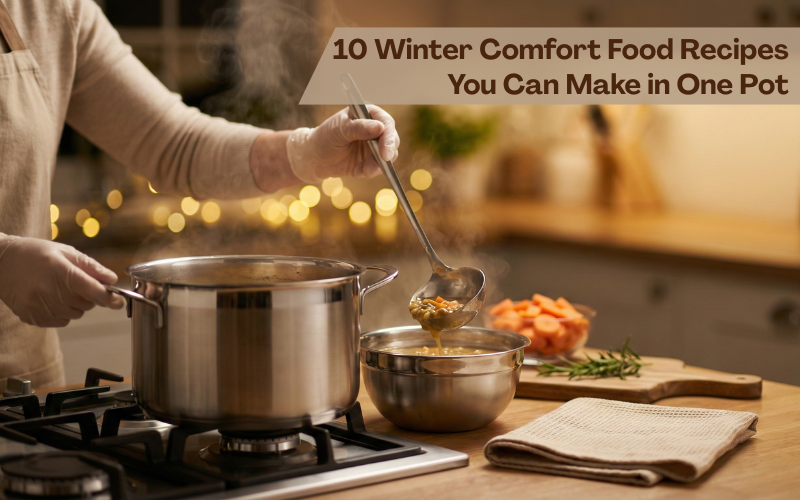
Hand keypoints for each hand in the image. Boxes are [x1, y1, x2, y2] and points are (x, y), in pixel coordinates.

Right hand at [0, 237, 124, 327]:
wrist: (0, 263)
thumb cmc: (35, 253)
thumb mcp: (65, 252)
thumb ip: (90, 266)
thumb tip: (111, 279)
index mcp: (59, 271)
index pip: (91, 290)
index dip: (109, 297)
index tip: (119, 302)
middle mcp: (48, 291)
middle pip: (86, 304)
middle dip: (89, 296)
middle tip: (76, 283)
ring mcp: (38, 306)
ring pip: (75, 314)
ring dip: (76, 305)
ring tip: (60, 289)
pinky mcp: (32, 317)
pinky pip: (61, 321)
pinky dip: (63, 313)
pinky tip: (51, 298)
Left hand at [286, 106, 399, 182]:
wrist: (316, 157)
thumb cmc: (325, 137)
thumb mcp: (339, 130)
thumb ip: (358, 128)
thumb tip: (380, 127)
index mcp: (368, 114)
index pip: (386, 122)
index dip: (388, 136)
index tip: (384, 151)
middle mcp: (375, 128)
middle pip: (392, 139)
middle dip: (386, 153)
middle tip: (381, 163)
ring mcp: (376, 144)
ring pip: (389, 155)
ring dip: (377, 165)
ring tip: (361, 170)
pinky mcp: (373, 159)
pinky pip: (380, 167)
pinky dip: (370, 171)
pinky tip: (356, 171)